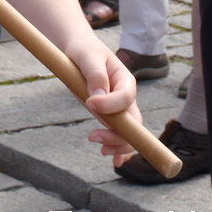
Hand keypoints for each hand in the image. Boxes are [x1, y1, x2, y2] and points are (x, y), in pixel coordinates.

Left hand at [73, 43, 142, 164]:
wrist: (79, 51)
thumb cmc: (84, 50)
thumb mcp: (87, 56)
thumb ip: (94, 73)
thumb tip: (97, 97)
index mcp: (125, 80)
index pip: (125, 98)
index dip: (110, 105)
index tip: (89, 103)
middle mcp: (126, 97)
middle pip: (133, 121)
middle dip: (118, 134)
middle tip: (92, 137)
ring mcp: (118, 109)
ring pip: (128, 132)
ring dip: (118, 145)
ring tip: (101, 151)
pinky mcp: (108, 116)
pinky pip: (119, 135)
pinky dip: (119, 149)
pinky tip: (115, 162)